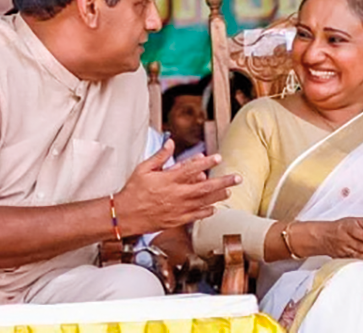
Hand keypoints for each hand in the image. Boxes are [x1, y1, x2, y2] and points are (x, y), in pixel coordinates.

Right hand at [115, 139, 240, 234]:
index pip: (192, 168)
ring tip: (229, 191)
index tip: (218, 157)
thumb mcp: (143, 169)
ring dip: (218, 196)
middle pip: (205, 187)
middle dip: (223, 181)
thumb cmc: (133, 191)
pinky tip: (214, 208)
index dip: (206, 162)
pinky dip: (206, 211)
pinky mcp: (177, 220)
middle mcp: (177, 194)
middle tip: (237, 178)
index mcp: (169, 180)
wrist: (125, 215)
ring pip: (204, 202)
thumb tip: (171, 143)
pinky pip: (196, 216)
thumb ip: (160, 156)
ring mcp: (178, 209)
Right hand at [313, 218, 362, 266]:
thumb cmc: (342, 228)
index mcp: (348, 227)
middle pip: (360, 246)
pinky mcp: (346, 260)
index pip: (356, 231)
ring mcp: (346, 251)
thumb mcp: (353, 220)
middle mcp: (346, 240)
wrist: (326, 237)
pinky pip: (357, 263)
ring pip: (359, 257)